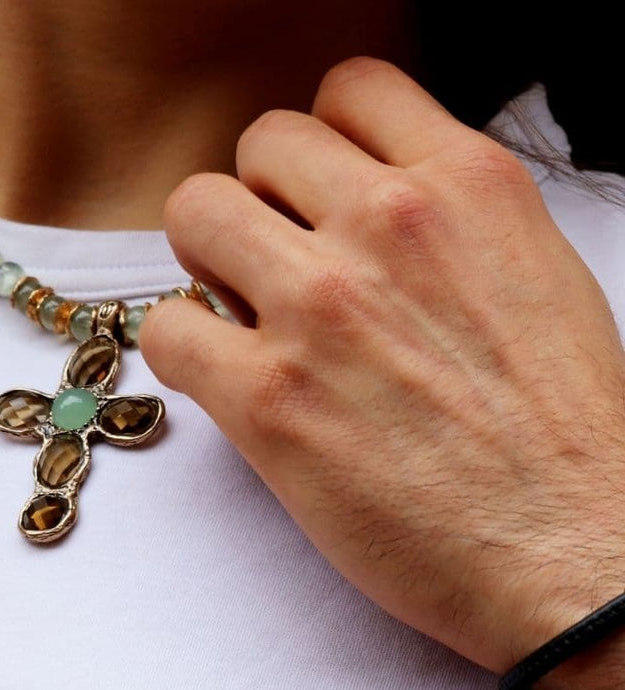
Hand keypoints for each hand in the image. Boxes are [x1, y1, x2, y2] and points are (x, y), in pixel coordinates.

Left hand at [141, 57, 624, 676]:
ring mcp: (320, 308)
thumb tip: (368, 213)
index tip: (314, 199)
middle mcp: (389, 228)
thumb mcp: (535, 279)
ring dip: (205, 261)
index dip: (318, 149)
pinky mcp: (267, 398)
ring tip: (240, 315)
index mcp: (467, 186)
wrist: (568, 555)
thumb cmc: (564, 438)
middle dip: (258, 200)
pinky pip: (166, 329)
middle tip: (270, 264)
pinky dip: (181, 348)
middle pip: (259, 143)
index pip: (349, 89)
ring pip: (195, 212)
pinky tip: (221, 379)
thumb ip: (447, 226)